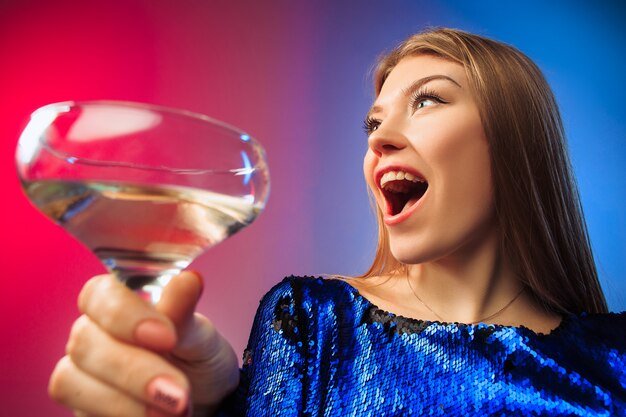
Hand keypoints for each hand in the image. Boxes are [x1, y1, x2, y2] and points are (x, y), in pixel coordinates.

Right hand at [49, 272, 239, 416]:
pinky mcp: (81, 406)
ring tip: (176, 411)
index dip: (125, 315)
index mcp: (119, 301)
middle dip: (135, 371)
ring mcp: (81, 371)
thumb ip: (185, 314)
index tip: (167, 338)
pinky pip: (81, 412)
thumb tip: (189, 280)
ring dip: (128, 401)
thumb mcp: (201, 337)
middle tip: (179, 393)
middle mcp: (92, 332)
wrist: (204, 404)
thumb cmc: (198, 359)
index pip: (99, 293)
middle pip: (85, 341)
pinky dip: (121, 416)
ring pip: (72, 380)